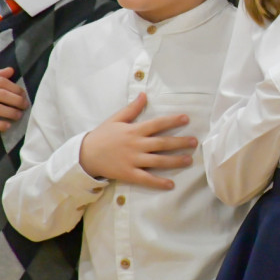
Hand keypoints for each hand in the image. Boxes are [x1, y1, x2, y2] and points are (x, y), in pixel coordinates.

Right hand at [79, 93, 193, 189]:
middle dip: (180, 142)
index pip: (157, 124)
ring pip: (158, 161)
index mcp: (134, 130)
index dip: (172, 121)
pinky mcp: (128, 174)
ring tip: (190, 160)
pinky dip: (159, 182)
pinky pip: (146, 179)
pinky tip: (171, 184)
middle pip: (162, 143)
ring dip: (175, 161)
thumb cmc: (102, 136)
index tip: (186, 118)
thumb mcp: (116, 119)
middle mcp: (136, 145)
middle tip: (194, 142)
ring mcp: (133, 160)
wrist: (85, 155)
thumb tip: (144, 94)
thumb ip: (132, 108)